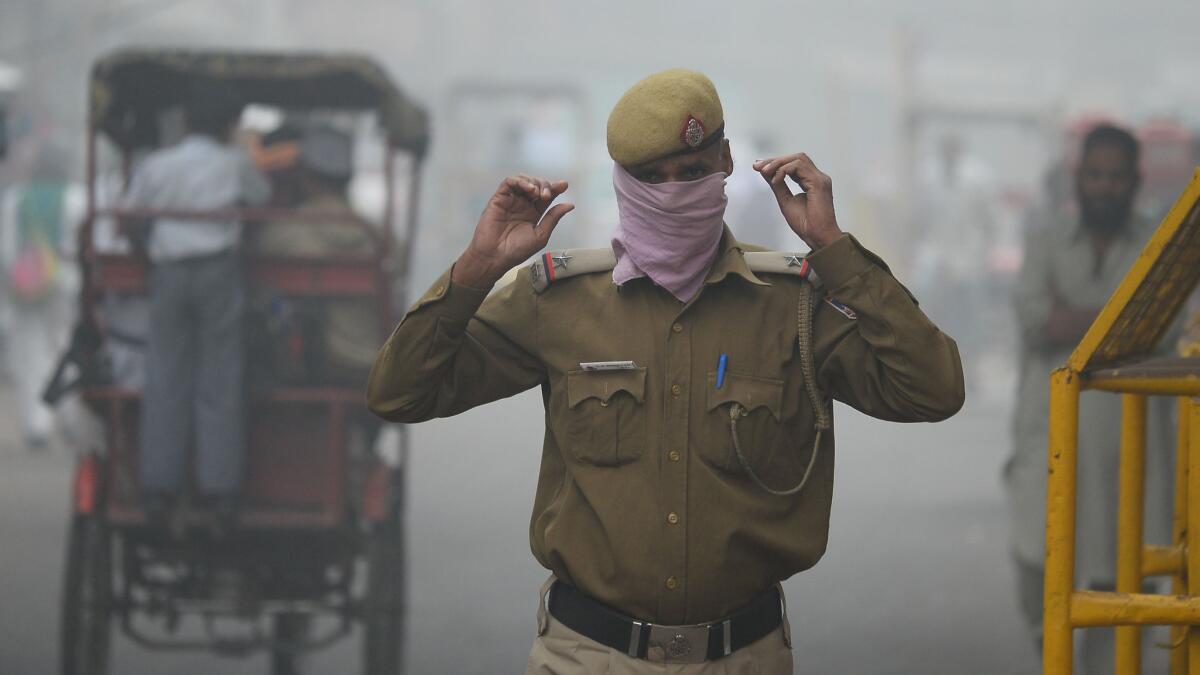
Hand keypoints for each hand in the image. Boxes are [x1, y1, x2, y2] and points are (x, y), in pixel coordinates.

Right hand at [453, 175, 574, 288]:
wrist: (495, 257)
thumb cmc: (516, 250)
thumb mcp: (540, 235)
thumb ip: (553, 218)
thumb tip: (570, 205)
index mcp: (533, 213)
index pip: (546, 196)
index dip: (555, 188)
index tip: (564, 185)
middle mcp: (522, 204)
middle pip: (536, 185)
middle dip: (545, 185)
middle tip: (546, 195)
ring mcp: (510, 200)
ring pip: (523, 180)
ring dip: (533, 182)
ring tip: (537, 193)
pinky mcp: (498, 198)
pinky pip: (508, 182)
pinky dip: (519, 181)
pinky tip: (528, 189)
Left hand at [752, 153, 842, 249]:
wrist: (816, 236)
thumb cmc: (806, 224)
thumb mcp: (785, 199)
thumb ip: (777, 184)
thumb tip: (766, 172)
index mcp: (811, 181)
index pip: (793, 164)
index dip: (776, 162)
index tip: (759, 166)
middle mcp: (817, 177)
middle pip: (796, 157)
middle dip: (775, 160)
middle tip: (758, 166)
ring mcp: (819, 179)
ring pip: (798, 159)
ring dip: (778, 163)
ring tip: (766, 172)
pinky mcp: (818, 182)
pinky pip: (799, 166)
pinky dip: (784, 170)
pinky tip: (776, 179)